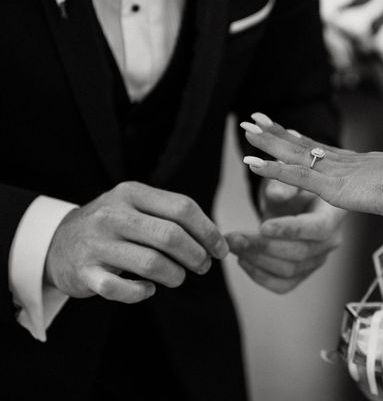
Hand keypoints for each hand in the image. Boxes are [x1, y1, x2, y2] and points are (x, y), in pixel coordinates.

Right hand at [45, 181, 228, 303]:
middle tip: (203, 266)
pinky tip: (148, 289)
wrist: (56, 242)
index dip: (208, 231)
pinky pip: (121, 290)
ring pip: (152, 264)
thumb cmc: (112, 225)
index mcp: (132, 193)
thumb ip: (172, 215)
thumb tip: (217, 239)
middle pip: (171, 236)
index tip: (220, 249)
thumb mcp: (136, 206)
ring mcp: (96, 244)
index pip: (183, 208)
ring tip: (179, 277)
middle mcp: (113, 215)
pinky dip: (142, 293)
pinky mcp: (84, 273)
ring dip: (175, 275)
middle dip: (196, 255)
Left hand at [228, 114, 344, 293]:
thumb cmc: (296, 185)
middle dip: (262, 246)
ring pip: (289, 270)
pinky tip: (242, 260)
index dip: (291, 230)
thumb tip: (276, 194)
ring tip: (233, 244)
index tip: (262, 226)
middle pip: (300, 253)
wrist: (297, 199)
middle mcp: (331, 240)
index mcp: (333, 214)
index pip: (318, 228)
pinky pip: (283, 285)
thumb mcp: (291, 176)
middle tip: (233, 237)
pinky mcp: (303, 272)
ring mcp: (318, 259)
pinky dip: (259, 276)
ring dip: (256, 260)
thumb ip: (285, 183)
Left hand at [239, 115, 382, 217]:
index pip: (320, 148)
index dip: (299, 137)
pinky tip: (251, 162)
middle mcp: (341, 162)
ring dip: (266, 142)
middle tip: (254, 119)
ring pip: (292, 153)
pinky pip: (294, 176)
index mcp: (356, 162)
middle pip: (301, 143)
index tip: (284, 128)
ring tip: (245, 130)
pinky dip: (271, 169)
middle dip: (275, 132)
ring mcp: (334, 172)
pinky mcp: (332, 186)